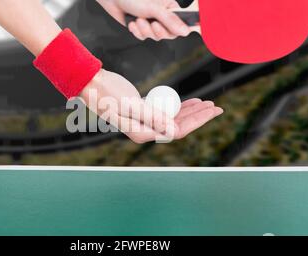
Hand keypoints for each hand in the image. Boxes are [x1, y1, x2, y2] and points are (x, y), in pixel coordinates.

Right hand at [80, 69, 222, 143]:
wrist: (90, 82)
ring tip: (207, 103)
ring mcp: (143, 120)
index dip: (197, 121)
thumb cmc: (107, 93)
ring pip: (173, 118)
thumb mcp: (131, 104)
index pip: (177, 131)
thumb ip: (153, 117)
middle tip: (217, 107)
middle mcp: (144, 129)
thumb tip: (175, 131)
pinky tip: (191, 101)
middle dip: (198, 116)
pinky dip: (178, 106)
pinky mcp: (142, 110)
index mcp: (142, 132)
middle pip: (178, 126)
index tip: (211, 110)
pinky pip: (165, 110)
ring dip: (190, 111)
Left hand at [96, 0, 191, 40]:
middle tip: (152, 24)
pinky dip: (136, 31)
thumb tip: (185, 30)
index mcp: (170, 7)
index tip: (172, 31)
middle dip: (157, 31)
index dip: (176, 30)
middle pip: (168, 34)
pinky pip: (143, 37)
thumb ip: (170, 20)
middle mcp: (162, 15)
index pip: (180, 24)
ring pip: (154, 36)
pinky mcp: (141, 27)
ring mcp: (151, 22)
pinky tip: (132, 22)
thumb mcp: (154, 8)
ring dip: (144, 30)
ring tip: (139, 19)